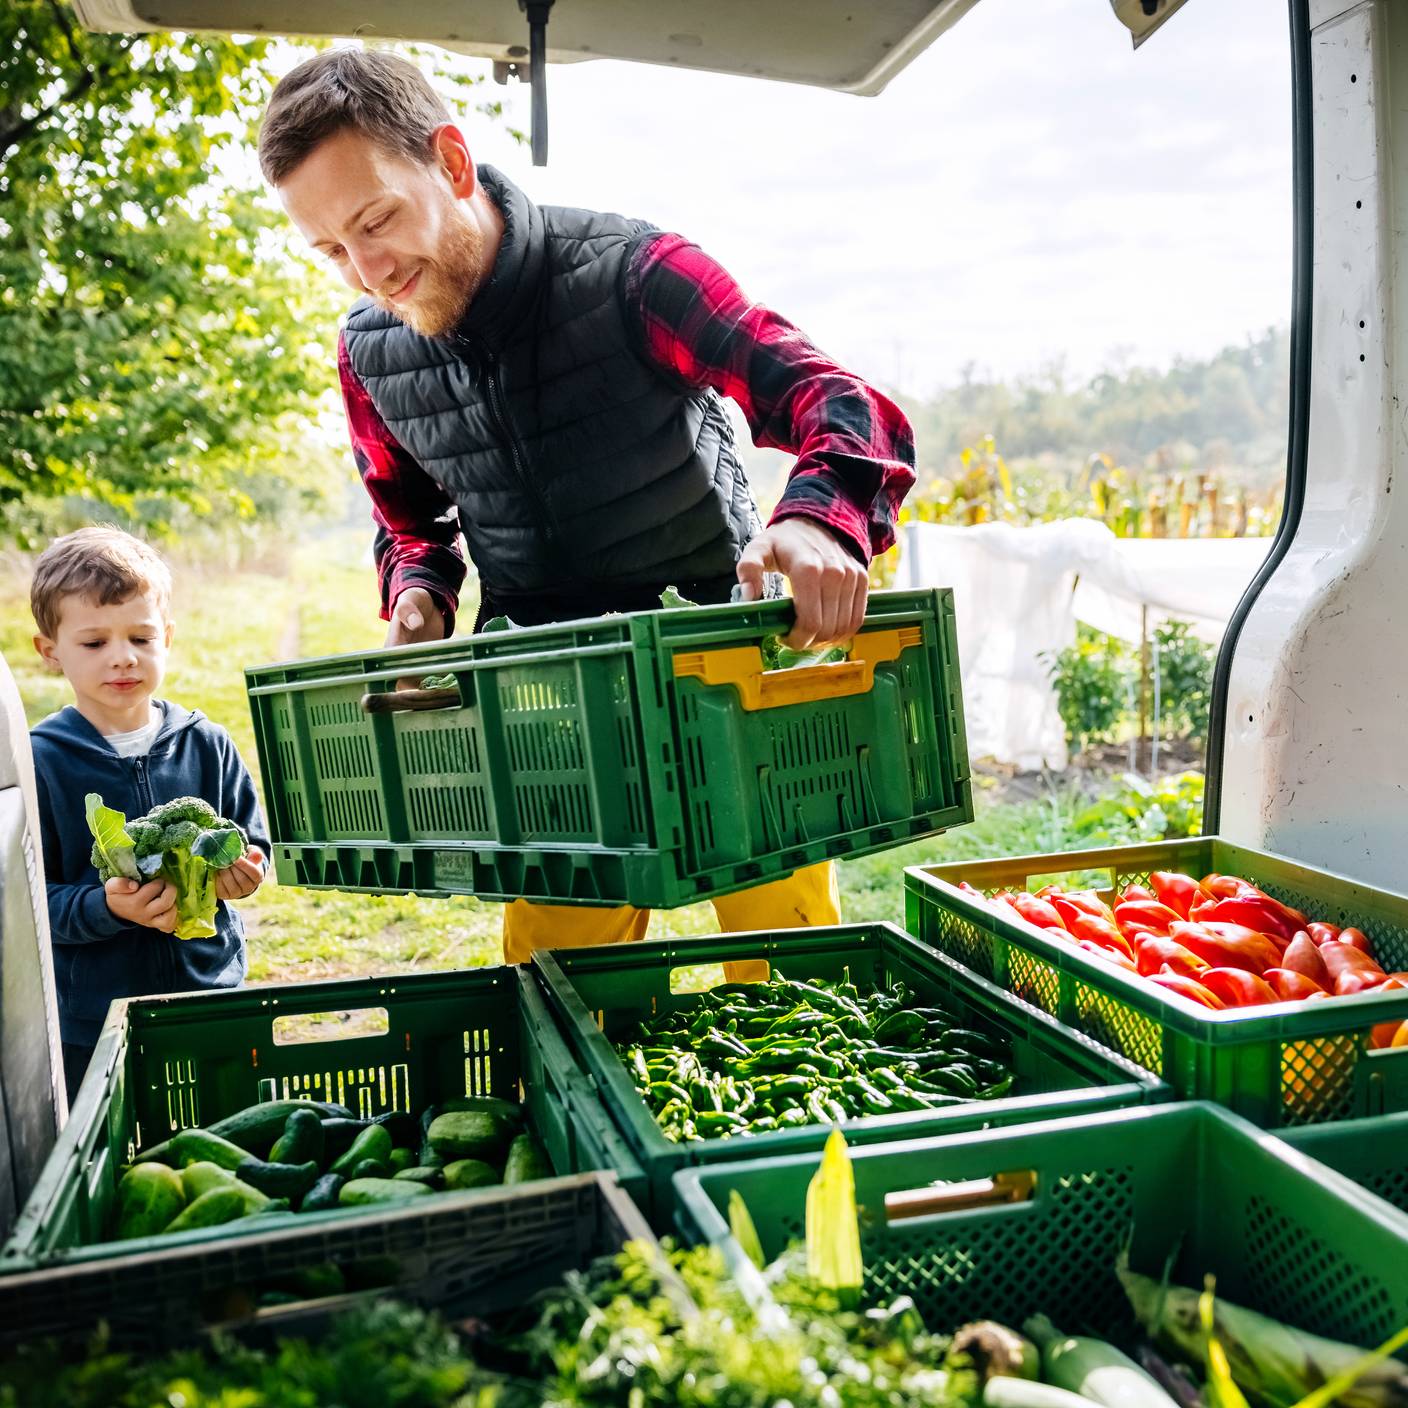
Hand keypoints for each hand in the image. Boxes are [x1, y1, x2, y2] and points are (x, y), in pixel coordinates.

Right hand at [105, 876, 177, 932]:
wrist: (115, 911)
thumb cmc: (118, 895)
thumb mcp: (112, 886)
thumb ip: (119, 883)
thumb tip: (134, 885)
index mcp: (135, 902)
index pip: (155, 888)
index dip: (159, 881)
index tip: (156, 879)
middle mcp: (144, 913)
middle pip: (165, 903)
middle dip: (170, 889)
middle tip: (166, 885)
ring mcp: (151, 921)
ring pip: (169, 918)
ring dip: (174, 905)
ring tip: (169, 897)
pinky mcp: (156, 925)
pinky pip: (169, 927)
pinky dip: (174, 918)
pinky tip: (170, 908)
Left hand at [216, 847, 265, 901]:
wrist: (234, 872)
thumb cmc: (244, 861)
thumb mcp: (251, 854)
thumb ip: (254, 854)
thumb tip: (256, 855)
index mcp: (258, 878)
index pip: (254, 873)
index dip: (245, 865)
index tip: (237, 857)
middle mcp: (249, 888)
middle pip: (242, 880)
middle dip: (233, 868)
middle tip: (226, 859)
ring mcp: (237, 893)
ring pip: (232, 886)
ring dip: (225, 874)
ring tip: (221, 865)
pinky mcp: (225, 895)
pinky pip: (221, 890)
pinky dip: (218, 880)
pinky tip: (218, 873)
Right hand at [386, 586, 446, 690]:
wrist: (426, 605)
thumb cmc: (414, 601)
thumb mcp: (410, 601)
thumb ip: (408, 610)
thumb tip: (415, 623)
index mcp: (393, 647)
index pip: (393, 670)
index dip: (404, 682)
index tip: (420, 688)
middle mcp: (402, 660)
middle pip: (406, 685)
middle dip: (420, 692)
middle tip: (439, 694)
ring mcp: (415, 664)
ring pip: (420, 685)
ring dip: (432, 691)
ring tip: (449, 694)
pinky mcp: (429, 665)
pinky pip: (434, 678)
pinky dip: (443, 684)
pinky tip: (456, 687)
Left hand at [736, 518, 867, 647]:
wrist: (817, 519)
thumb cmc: (784, 540)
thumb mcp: (759, 549)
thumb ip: (748, 570)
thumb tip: (747, 596)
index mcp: (807, 569)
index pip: (809, 622)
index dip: (797, 639)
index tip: (784, 639)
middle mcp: (834, 574)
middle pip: (827, 629)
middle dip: (809, 642)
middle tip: (795, 639)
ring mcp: (851, 577)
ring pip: (843, 628)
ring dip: (826, 640)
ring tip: (809, 636)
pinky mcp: (861, 580)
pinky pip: (857, 618)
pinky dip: (843, 632)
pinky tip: (827, 631)